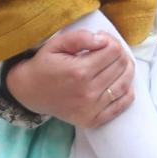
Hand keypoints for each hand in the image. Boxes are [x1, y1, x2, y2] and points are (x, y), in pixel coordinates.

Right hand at [4, 26, 135, 127]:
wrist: (30, 93)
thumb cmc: (44, 65)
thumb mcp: (56, 44)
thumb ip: (80, 37)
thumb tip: (103, 39)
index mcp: (79, 71)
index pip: (114, 51)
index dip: (111, 41)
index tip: (101, 40)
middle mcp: (88, 92)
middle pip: (121, 66)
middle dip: (119, 53)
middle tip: (108, 50)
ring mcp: (91, 109)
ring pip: (124, 84)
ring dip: (126, 70)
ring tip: (117, 63)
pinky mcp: (92, 120)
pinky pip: (120, 106)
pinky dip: (127, 92)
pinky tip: (121, 82)